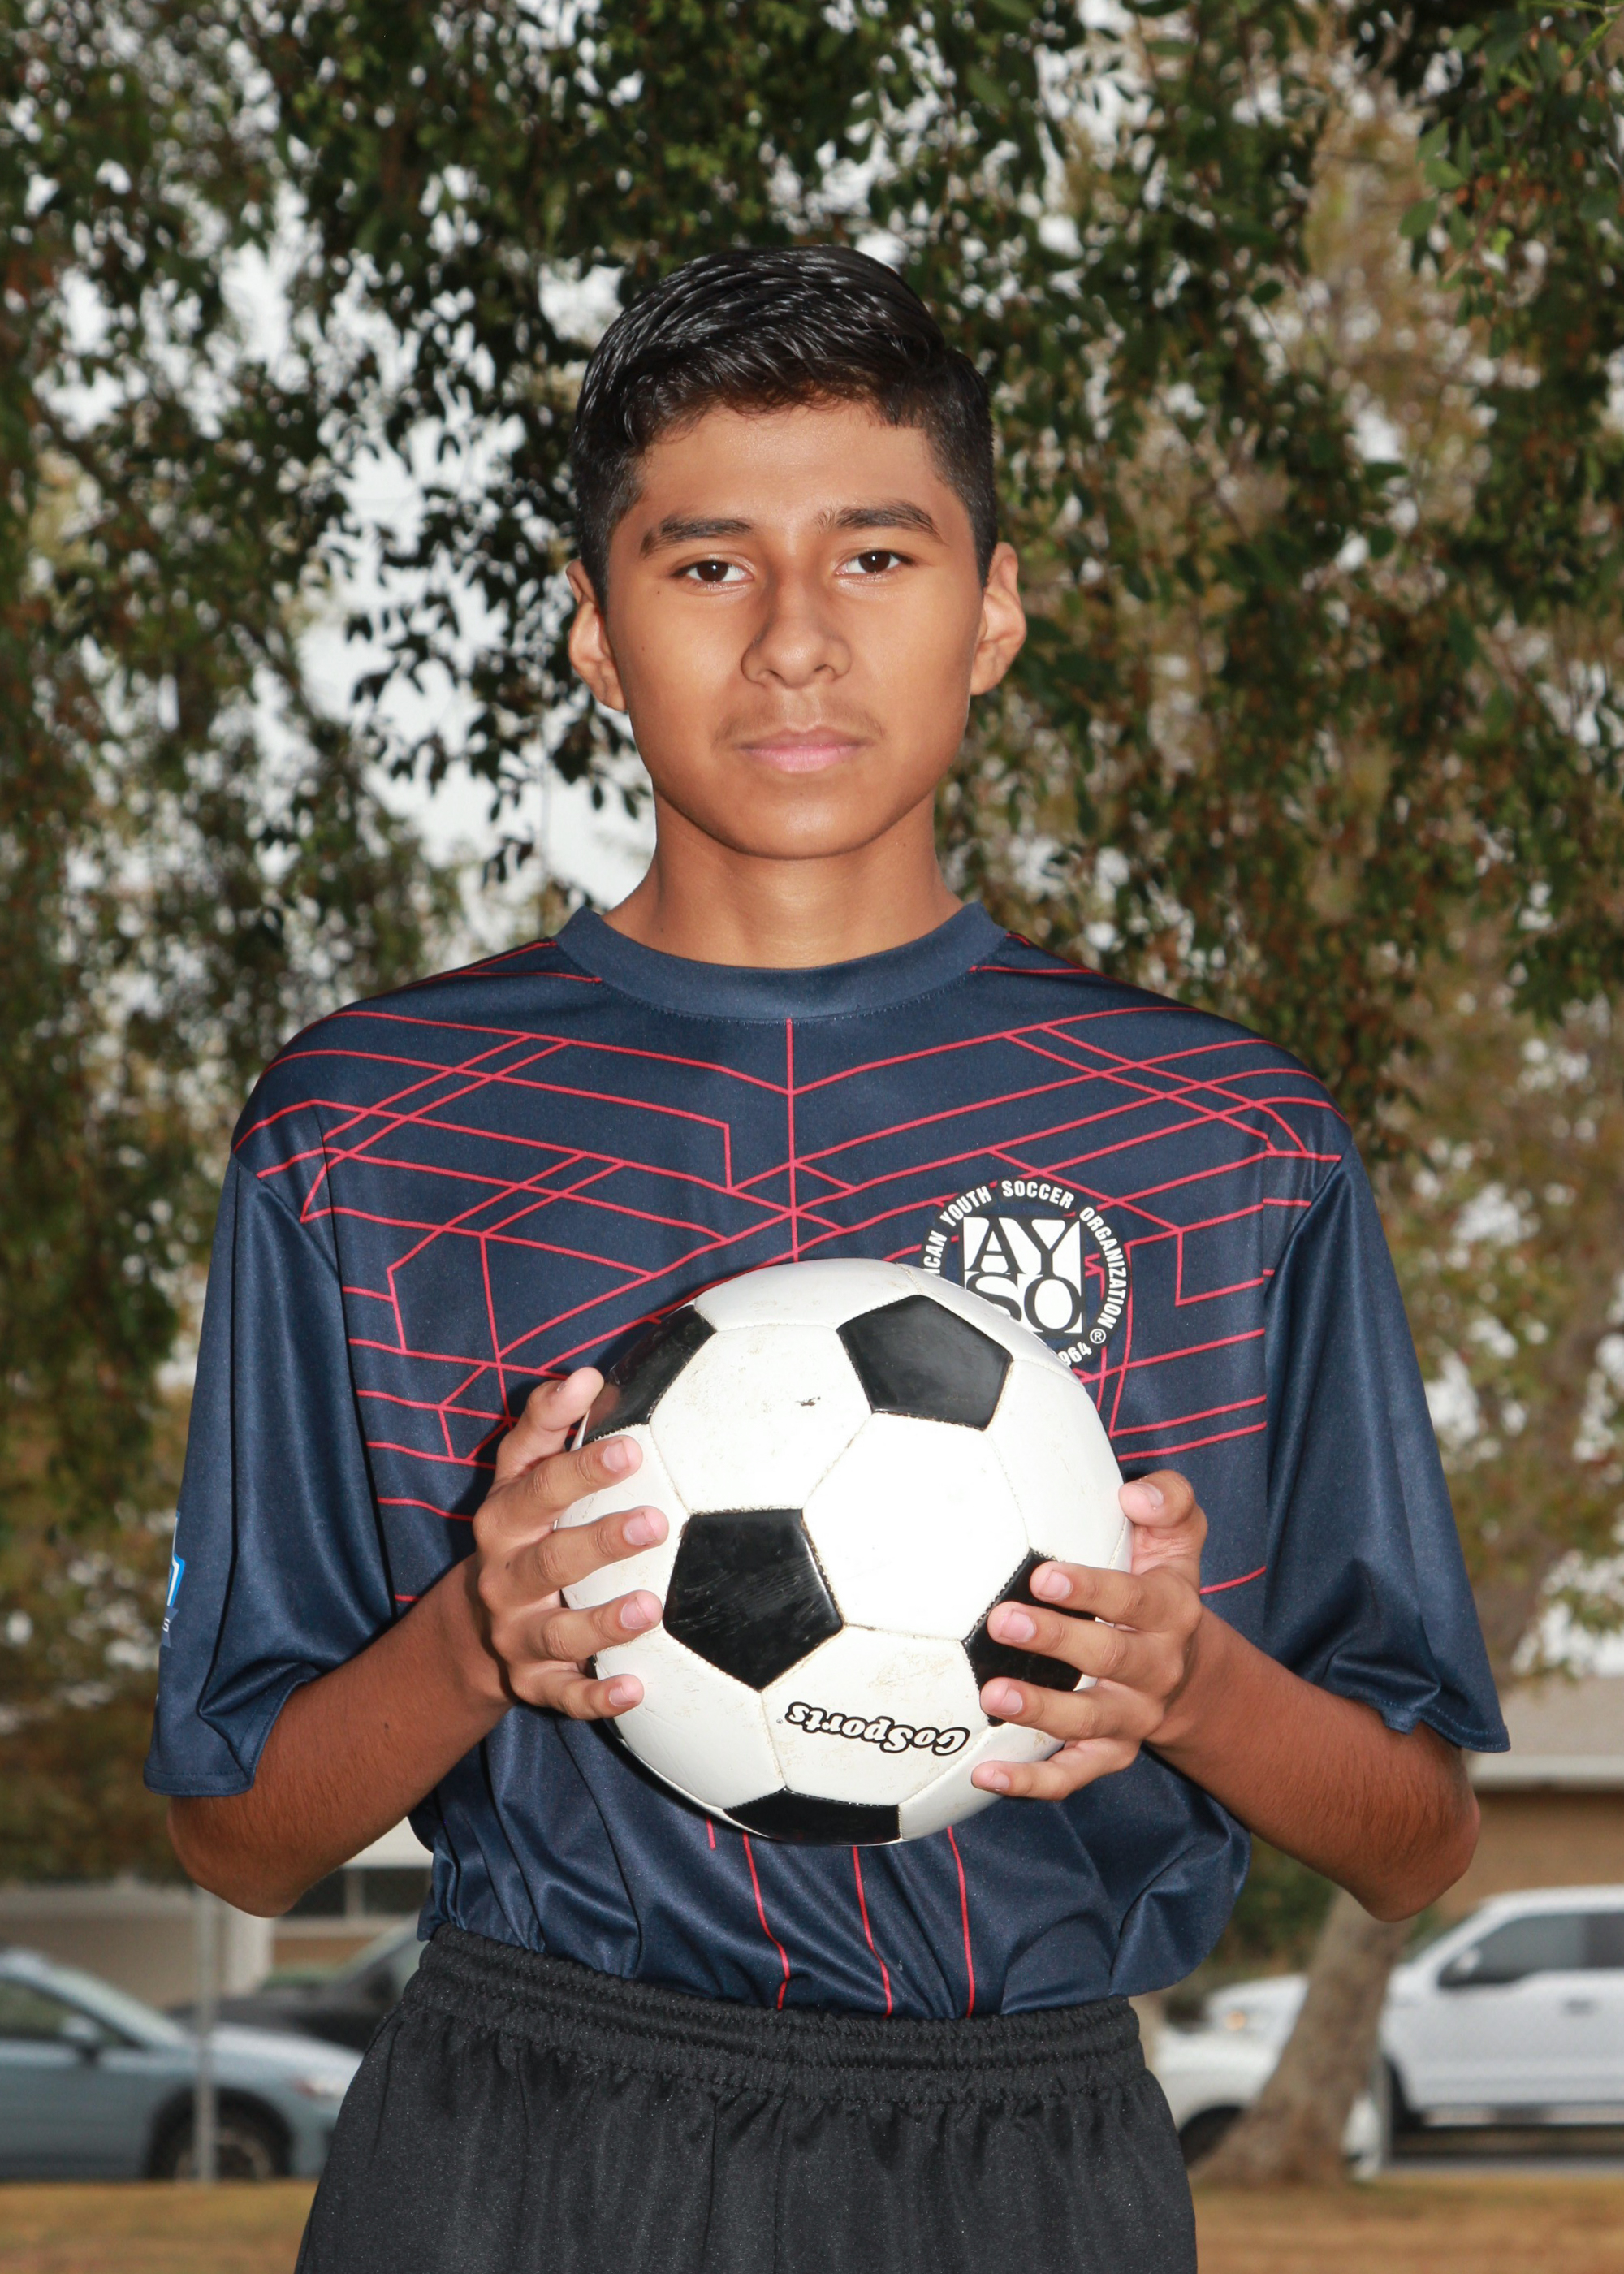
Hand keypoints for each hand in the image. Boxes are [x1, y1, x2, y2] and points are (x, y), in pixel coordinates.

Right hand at [467, 1370, 667, 1718]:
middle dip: (600, 1542)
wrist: (474, 1628)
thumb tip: (586, 1373)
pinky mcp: (533, 1685)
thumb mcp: (521, 1476)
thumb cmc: (523, 1530)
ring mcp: (517, 1634)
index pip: (538, 1488)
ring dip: (604, 1622)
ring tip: (650, 1606)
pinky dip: (596, 1697)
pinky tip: (635, 1689)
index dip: (580, 1467)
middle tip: (656, 1521)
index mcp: (504, 1520)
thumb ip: (546, 1424)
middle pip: (549, 1561)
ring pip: (558, 1633)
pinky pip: (564, 1697)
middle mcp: (505, 1578)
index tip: (632, 1447)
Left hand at [968, 1469, 1206, 1798]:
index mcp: (1170, 1610)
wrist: (1192, 1671)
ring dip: (1041, 1710)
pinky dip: (1031, 1782)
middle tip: (1004, 1620)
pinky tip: (985, 1774)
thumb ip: (1169, 1500)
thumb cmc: (1162, 1584)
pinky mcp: (1110, 1753)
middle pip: (1109, 1657)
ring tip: (993, 1695)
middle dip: (1056, 1640)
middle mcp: (1156, 1667)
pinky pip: (1073, 1775)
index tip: (1044, 1576)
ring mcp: (1133, 1716)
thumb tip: (1133, 1493)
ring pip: (1089, 1721)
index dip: (1092, 1588)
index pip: (1134, 1598)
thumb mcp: (1179, 1537)